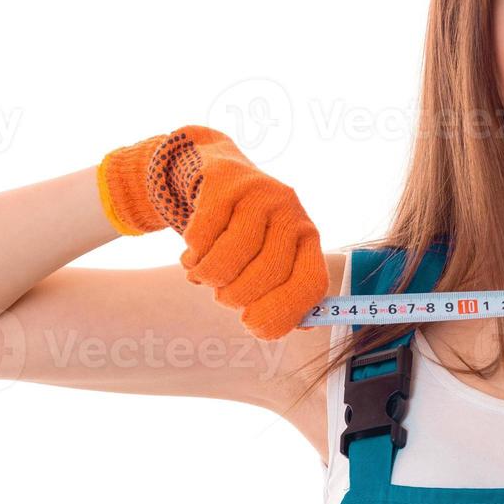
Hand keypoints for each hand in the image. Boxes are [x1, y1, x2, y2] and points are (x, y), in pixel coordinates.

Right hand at [97, 125, 329, 339]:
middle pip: (267, 275)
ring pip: (230, 258)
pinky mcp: (225, 184)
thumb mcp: (271, 256)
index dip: (283, 313)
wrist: (217, 175)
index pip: (310, 284)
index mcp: (308, 239)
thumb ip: (283, 293)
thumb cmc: (246, 231)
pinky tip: (194, 250)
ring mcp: (260, 195)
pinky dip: (192, 254)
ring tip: (203, 272)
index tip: (251, 324)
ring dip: (209, 276)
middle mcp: (292, 213)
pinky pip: (201, 238)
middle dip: (234, 297)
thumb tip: (292, 327)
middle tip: (222, 293)